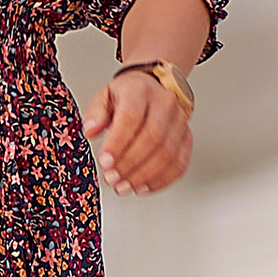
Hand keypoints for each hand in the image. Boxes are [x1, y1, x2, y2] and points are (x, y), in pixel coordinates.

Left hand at [84, 66, 192, 196]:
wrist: (153, 89)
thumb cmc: (127, 96)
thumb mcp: (104, 97)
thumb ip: (95, 113)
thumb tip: (90, 131)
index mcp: (140, 90)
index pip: (131, 117)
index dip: (117, 143)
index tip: (104, 162)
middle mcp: (165, 103)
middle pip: (152, 138)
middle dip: (130, 163)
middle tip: (112, 179)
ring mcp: (179, 121)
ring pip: (168, 153)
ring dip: (144, 175)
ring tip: (124, 187)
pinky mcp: (187, 138)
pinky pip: (180, 163)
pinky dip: (161, 180)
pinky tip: (143, 187)